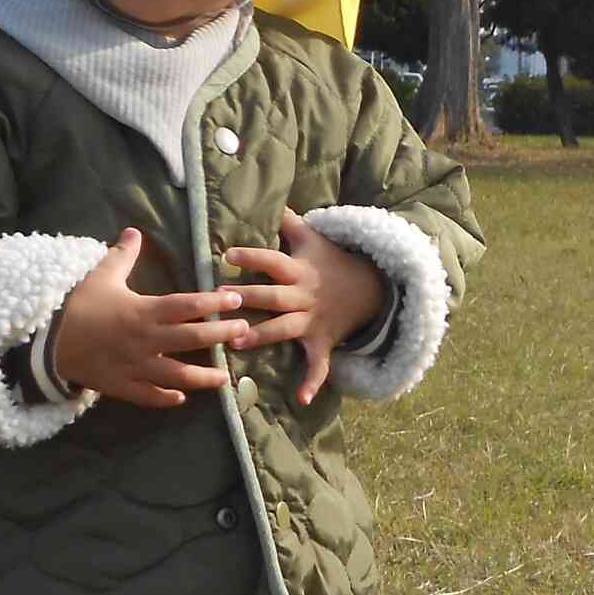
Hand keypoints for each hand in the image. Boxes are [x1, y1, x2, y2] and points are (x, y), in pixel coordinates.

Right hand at [51, 230, 254, 408]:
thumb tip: (133, 231)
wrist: (42, 339)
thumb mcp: (99, 276)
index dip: (213, 303)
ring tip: (225, 377)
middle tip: (243, 331)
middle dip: (221, 335)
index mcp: (143, 311)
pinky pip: (148, 395)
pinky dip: (166, 398)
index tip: (235, 299)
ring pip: (178, 374)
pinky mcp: (121, 385)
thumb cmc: (75, 305)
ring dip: (204, 377)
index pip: (187, 306)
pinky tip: (182, 398)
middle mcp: (145, 340)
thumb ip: (121, 256)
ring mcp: (135, 366)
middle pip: (192, 339)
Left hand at [220, 208, 389, 404]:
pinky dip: (311, 382)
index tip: (227, 253)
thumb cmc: (332, 261)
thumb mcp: (314, 237)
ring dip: (263, 336)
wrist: (372, 288)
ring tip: (237, 342)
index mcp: (299, 271)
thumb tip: (268, 196)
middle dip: (249, 297)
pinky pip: (318, 364)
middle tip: (221, 299)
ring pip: (285, 329)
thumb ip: (288, 221)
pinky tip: (300, 398)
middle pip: (273, 296)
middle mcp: (304, 296)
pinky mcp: (321, 342)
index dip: (252, 256)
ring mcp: (313, 321)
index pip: (273, 260)